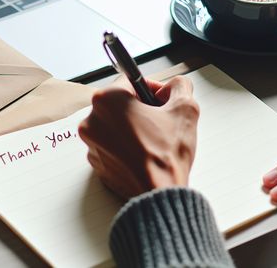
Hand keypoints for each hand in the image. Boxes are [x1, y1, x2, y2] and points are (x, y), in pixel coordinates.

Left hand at [78, 76, 199, 199]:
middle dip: (142, 109)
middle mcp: (92, 121)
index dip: (152, 89)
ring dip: (134, 129)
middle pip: (121, 104)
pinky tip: (145, 154)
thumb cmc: (167, 155)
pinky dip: (126, 147)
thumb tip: (175, 86)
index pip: (131, 82)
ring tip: (155, 141)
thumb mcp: (185, 108)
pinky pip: (112, 147)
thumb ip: (180, 86)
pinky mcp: (96, 164)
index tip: (162, 99)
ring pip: (116, 126)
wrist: (159, 194)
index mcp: (107, 101)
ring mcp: (91, 144)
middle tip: (162, 121)